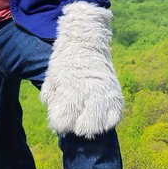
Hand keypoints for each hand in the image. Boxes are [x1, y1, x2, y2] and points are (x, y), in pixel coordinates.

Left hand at [40, 1, 123, 137]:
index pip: (63, 122)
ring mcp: (103, 93)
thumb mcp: (51, 77)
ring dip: (94, 127)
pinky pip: (116, 115)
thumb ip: (51, 96)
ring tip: (89, 120)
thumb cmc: (65, 61)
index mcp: (68, 90)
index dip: (61, 123)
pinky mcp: (115, 91)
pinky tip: (103, 117)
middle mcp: (87, 94)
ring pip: (102, 124)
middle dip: (78, 129)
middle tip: (76, 121)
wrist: (85, 40)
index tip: (61, 116)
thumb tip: (54, 113)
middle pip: (85, 128)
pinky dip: (109, 120)